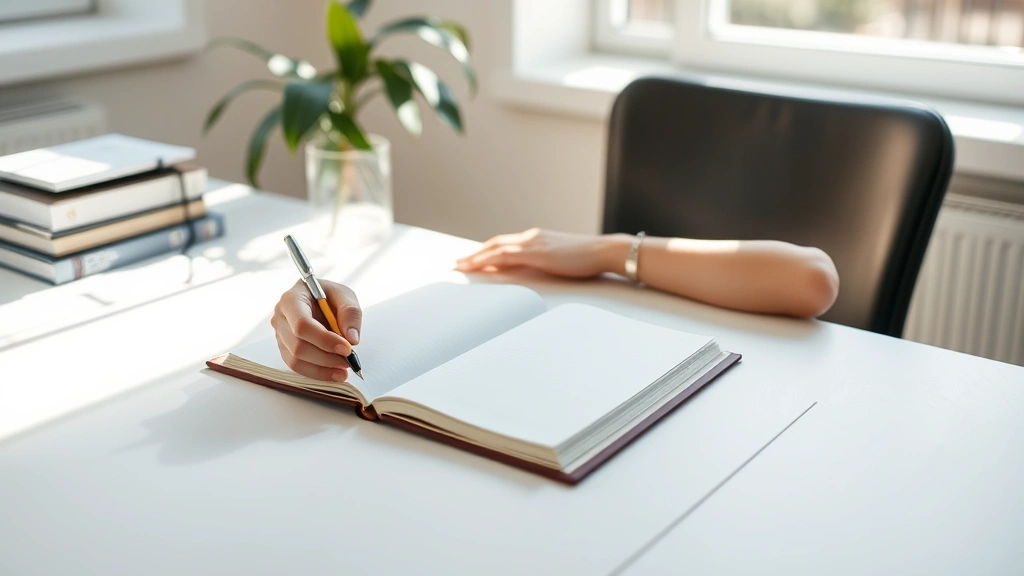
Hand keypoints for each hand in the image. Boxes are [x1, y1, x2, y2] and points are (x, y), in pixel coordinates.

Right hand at [271, 279, 361, 381]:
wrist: (319, 300)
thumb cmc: (328, 295)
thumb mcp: (344, 295)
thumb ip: (350, 313)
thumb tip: (351, 339)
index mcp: (292, 299)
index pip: (302, 325)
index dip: (324, 340)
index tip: (347, 348)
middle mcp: (281, 318)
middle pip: (298, 346)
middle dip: (326, 357)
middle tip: (348, 361)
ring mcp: (280, 335)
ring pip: (296, 360)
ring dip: (322, 369)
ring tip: (344, 370)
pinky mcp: (285, 349)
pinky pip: (297, 366)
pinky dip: (317, 373)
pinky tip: (334, 373)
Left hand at [455, 228, 628, 278]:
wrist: (604, 251)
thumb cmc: (590, 258)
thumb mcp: (564, 259)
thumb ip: (549, 261)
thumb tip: (541, 270)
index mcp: (539, 238)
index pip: (507, 243)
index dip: (489, 250)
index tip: (475, 258)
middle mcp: (532, 237)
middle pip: (496, 243)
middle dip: (476, 253)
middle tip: (459, 262)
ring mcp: (533, 243)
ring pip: (496, 248)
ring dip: (476, 257)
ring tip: (460, 266)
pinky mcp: (536, 253)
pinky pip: (505, 256)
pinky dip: (488, 260)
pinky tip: (477, 267)